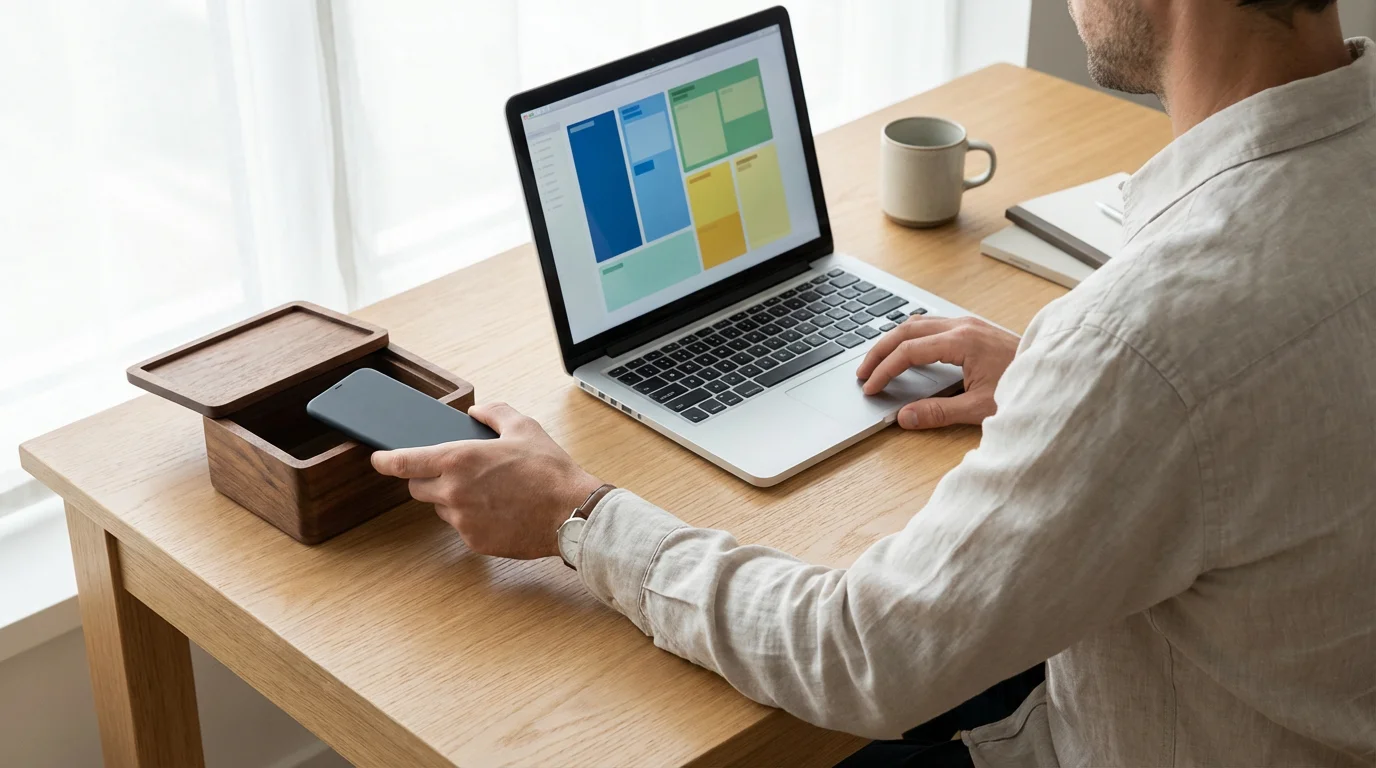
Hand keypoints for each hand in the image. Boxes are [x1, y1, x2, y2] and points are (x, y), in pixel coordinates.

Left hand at [370, 402, 602, 559]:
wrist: (571, 514)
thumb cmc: (549, 471)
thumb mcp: (524, 428)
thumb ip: (494, 413)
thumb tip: (475, 413)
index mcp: (459, 460)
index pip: (405, 462)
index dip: (386, 460)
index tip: (379, 459)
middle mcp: (454, 491)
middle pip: (417, 488)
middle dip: (427, 479)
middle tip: (454, 473)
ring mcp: (463, 520)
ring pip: (440, 509)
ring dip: (452, 500)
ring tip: (486, 492)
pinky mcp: (475, 541)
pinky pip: (462, 527)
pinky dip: (472, 518)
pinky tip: (498, 510)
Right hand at [855, 315, 1018, 429]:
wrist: (1058, 375)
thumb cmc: (1026, 388)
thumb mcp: (980, 407)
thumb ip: (938, 412)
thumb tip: (904, 417)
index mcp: (962, 341)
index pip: (909, 352)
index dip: (884, 371)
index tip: (871, 388)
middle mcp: (963, 325)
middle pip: (906, 330)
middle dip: (879, 351)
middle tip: (862, 373)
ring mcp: (968, 323)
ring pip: (917, 323)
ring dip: (893, 341)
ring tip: (877, 362)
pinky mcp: (973, 328)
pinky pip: (932, 325)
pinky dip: (911, 337)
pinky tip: (906, 350)